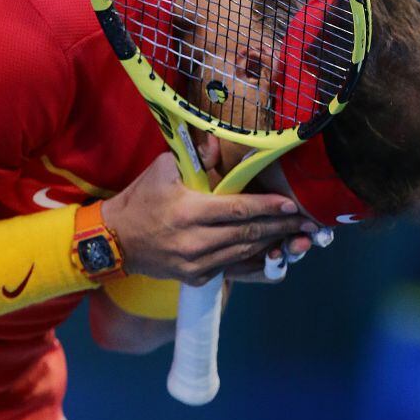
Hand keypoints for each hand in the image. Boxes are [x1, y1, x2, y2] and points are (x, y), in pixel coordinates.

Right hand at [102, 153, 317, 286]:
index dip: (267, 208)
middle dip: (280, 228)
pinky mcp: (196, 278)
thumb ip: (195, 157)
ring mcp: (196, 264)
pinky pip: (233, 270)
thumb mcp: (163, 169)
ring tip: (296, 237)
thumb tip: (218, 141)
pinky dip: (254, 262)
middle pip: (247, 235)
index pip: (237, 210)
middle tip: (306, 223)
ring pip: (244, 254)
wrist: (114, 241)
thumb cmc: (140, 199)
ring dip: (272, 246)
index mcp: (188, 211)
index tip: (291, 205)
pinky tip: (273, 254)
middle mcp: (194, 242)